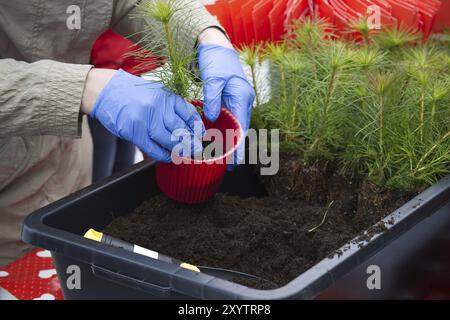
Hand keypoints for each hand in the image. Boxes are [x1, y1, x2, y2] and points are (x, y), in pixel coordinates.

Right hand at [83, 69, 203, 161]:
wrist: (106, 91)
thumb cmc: (133, 93)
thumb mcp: (157, 93)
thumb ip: (172, 107)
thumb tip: (188, 127)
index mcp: (167, 96)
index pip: (189, 114)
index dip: (197, 128)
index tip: (201, 136)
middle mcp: (158, 106)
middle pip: (181, 129)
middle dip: (191, 142)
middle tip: (196, 150)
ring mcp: (146, 119)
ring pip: (169, 140)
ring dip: (179, 150)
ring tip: (185, 155)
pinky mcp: (134, 131)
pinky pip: (153, 148)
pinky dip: (163, 155)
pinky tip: (169, 156)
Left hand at [197, 29, 254, 166]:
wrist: (216, 48)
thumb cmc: (217, 61)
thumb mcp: (213, 79)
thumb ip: (213, 100)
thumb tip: (210, 118)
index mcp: (242, 98)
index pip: (242, 128)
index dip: (239, 146)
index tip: (236, 162)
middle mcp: (242, 103)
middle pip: (240, 131)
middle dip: (235, 149)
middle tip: (228, 167)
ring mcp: (237, 103)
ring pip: (234, 127)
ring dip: (229, 143)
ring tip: (222, 160)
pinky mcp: (229, 102)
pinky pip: (228, 121)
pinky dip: (223, 132)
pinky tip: (216, 143)